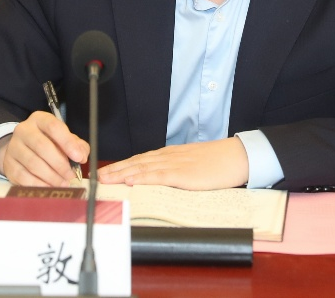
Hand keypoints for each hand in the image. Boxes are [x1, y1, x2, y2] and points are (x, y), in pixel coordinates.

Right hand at [0, 111, 88, 186]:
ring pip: (33, 163)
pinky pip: (24, 177)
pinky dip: (39, 184)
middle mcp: (24, 130)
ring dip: (51, 176)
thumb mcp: (64, 139)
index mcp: (39, 119)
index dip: (67, 142)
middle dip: (60, 164)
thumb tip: (82, 156)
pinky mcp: (9, 164)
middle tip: (71, 175)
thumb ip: (77, 145)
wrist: (21, 149)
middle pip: (42, 146)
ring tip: (63, 183)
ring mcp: (13, 147)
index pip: (53, 126)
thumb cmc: (48, 143)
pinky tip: (50, 187)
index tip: (79, 158)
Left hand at [97, 138, 248, 189]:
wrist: (237, 156)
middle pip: (137, 162)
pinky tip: (130, 180)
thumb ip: (177, 169)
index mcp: (171, 155)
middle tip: (97, 176)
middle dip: (116, 169)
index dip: (123, 165)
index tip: (107, 171)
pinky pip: (158, 176)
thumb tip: (163, 178)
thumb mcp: (193, 163)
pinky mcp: (183, 174)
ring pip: (142, 168)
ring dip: (122, 173)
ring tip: (106, 179)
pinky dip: (142, 177)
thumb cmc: (219, 162)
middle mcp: (169, 157)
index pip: (141, 159)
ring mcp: (175, 164)